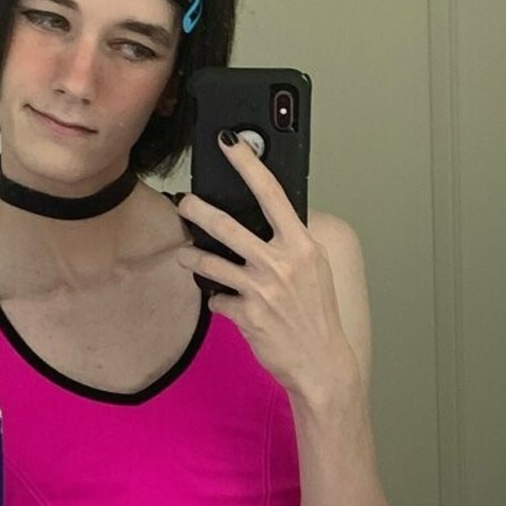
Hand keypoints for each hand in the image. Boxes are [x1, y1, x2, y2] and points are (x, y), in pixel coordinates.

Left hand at [176, 131, 359, 404]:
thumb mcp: (315, 270)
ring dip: (193, 258)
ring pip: (212, 262)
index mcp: (303, 245)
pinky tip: (224, 303)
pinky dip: (217, 299)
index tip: (230, 143)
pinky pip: (217, 299)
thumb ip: (291, 244)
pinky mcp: (246, 314)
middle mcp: (282, 263)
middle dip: (198, 211)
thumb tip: (264, 222)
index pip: (272, 193)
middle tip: (184, 203)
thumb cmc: (317, 315)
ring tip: (186, 255)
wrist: (321, 362)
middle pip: (227, 225)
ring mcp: (262, 289)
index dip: (248, 164)